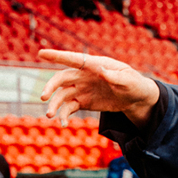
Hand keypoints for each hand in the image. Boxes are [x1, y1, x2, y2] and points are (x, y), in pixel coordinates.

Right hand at [39, 49, 159, 125]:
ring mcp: (82, 89)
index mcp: (94, 65)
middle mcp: (84, 76)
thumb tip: (100, 70)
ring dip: (54, 104)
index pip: (74, 59)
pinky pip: (69, 108)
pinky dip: (64, 115)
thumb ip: (114, 76)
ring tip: (50, 116)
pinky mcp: (83, 102)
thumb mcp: (128, 80)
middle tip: (43, 97)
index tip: (41, 53)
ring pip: (62, 95)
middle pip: (62, 78)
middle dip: (51, 87)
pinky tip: (63, 124)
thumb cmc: (134, 84)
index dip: (57, 56)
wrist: (136, 99)